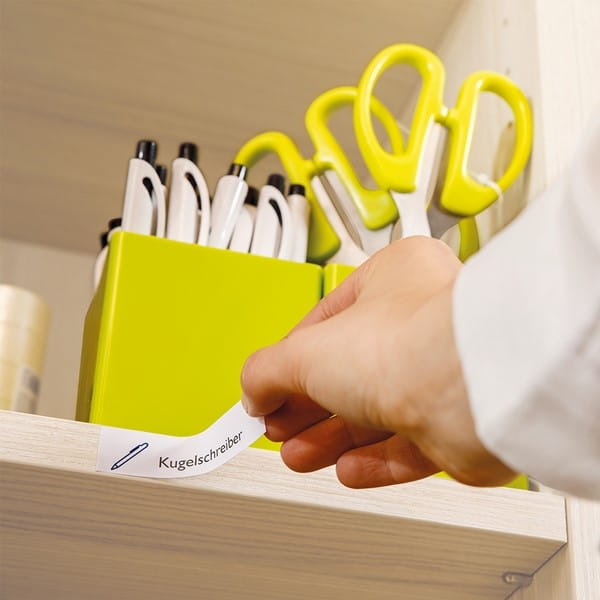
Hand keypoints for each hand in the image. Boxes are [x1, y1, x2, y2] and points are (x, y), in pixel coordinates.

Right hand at [241, 237, 515, 487]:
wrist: (475, 393)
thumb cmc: (411, 344)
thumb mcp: (306, 351)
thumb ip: (267, 370)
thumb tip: (254, 391)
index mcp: (392, 280)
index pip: (325, 322)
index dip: (288, 361)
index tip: (264, 389)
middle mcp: (422, 324)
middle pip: (348, 371)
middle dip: (306, 406)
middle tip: (278, 426)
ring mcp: (442, 375)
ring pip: (376, 411)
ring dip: (332, 437)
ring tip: (300, 454)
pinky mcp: (458, 423)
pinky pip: (409, 444)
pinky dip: (374, 460)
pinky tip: (346, 469)